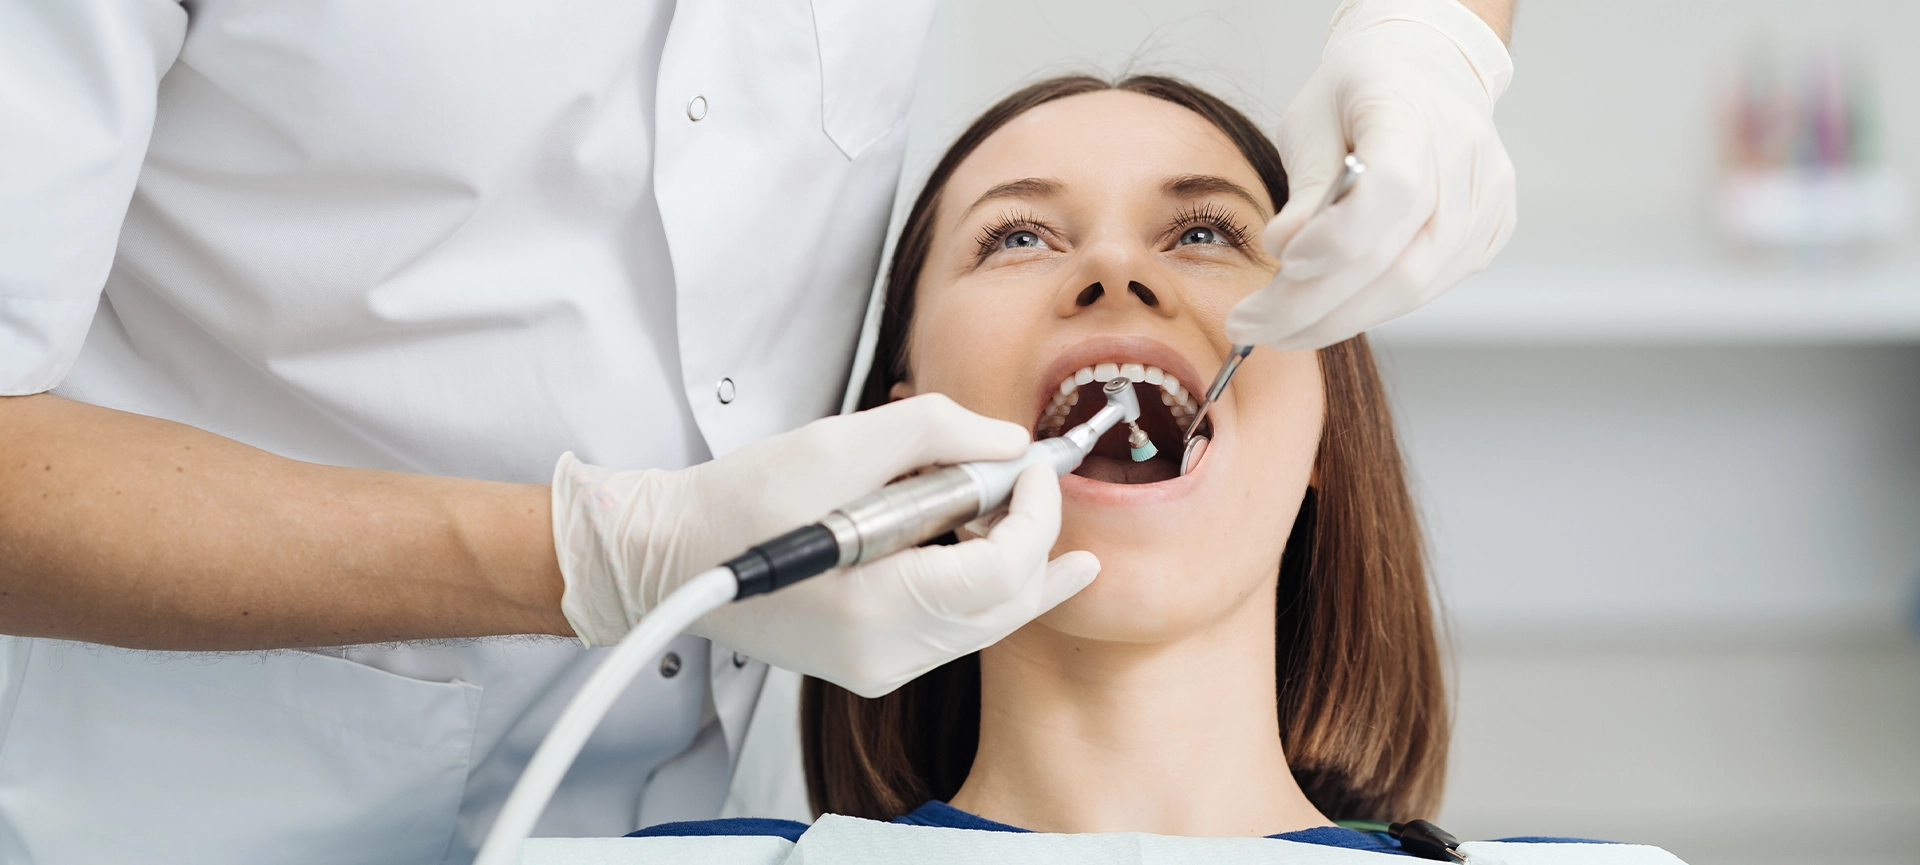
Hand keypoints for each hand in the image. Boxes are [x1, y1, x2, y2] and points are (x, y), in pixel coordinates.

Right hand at [550, 394, 1099, 696]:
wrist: (670, 557)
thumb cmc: (737, 504)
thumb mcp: (838, 443)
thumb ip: (934, 432)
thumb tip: (1007, 441)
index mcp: (875, 608)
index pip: (1002, 570)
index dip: (1035, 512)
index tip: (1033, 464)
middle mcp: (884, 656)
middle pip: (1007, 606)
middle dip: (1037, 540)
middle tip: (1044, 485)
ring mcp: (878, 669)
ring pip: (986, 622)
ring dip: (1009, 560)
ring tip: (1011, 504)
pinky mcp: (871, 665)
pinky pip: (952, 629)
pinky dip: (973, 583)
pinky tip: (970, 539)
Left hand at [1227, 0, 1516, 349]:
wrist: (1424, 73)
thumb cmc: (1356, 96)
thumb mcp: (1310, 121)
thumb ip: (1305, 189)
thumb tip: (1284, 252)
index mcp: (1414, 110)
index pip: (1391, 190)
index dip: (1336, 240)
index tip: (1281, 264)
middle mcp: (1466, 157)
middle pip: (1395, 261)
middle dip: (1312, 307)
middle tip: (1251, 326)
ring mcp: (1487, 200)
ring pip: (1411, 289)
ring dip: (1336, 320)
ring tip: (1278, 326)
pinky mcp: (1490, 231)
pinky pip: (1427, 289)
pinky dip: (1370, 307)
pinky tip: (1326, 309)